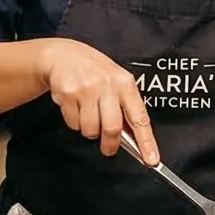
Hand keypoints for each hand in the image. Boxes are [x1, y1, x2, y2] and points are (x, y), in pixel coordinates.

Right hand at [40, 38, 156, 165]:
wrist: (63, 55)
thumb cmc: (93, 70)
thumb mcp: (116, 81)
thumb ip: (124, 105)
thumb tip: (132, 137)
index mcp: (125, 83)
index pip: (140, 117)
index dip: (146, 142)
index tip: (152, 159)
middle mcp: (107, 85)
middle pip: (112, 129)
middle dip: (110, 145)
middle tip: (108, 148)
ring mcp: (86, 89)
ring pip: (90, 130)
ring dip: (89, 130)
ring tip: (87, 114)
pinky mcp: (68, 94)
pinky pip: (73, 124)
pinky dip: (74, 122)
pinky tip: (75, 106)